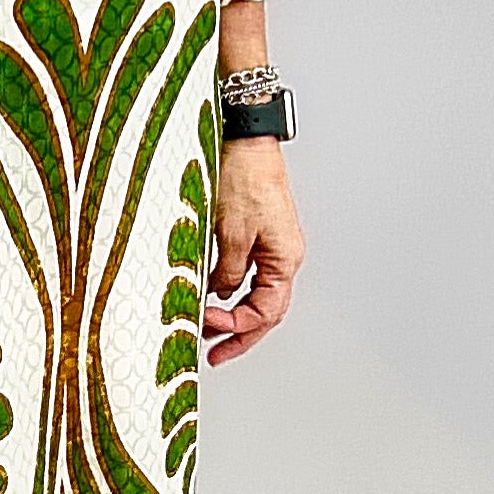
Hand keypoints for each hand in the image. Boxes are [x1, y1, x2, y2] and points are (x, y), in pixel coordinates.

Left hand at [204, 138, 302, 365]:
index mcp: (284, 259)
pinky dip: (232, 288)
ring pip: (258, 293)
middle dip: (240, 334)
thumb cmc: (245, 178)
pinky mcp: (261, 233)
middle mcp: (284, 256)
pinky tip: (214, 293)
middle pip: (266, 310)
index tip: (209, 334)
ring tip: (210, 329)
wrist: (247, 139)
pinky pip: (250, 272)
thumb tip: (219, 294)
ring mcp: (274, 245)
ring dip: (235, 313)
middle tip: (215, 353)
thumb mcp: (229, 232)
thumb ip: (226, 270)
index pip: (264, 312)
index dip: (236, 329)